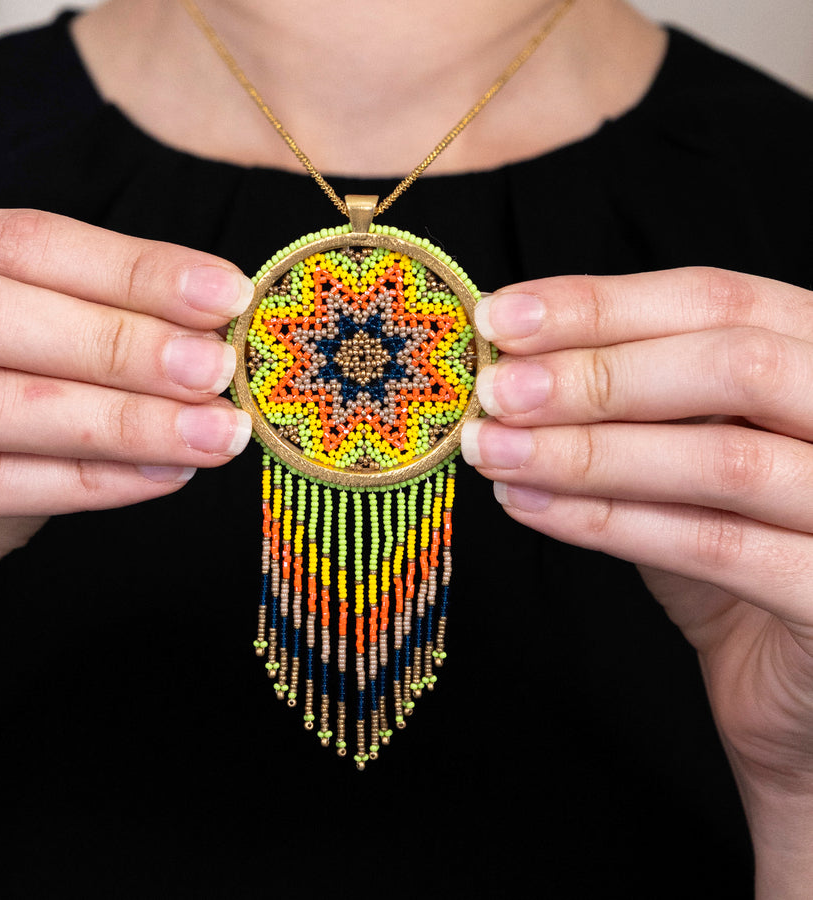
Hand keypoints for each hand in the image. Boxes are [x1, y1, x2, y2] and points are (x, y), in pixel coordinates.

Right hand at [0, 209, 252, 703]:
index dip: (131, 267)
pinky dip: (79, 480)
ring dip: (120, 418)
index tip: (227, 294)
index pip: (16, 244)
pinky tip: (159, 478)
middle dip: (120, 340)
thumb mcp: (29, 390)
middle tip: (220, 370)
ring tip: (213, 434)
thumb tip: (207, 340)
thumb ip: (91, 357)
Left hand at [460, 267, 812, 896]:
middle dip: (596, 373)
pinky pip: (717, 547)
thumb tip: (514, 371)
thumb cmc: (741, 548)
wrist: (799, 682)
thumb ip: (631, 410)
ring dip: (585, 450)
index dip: (601, 303)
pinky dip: (610, 522)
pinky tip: (530, 506)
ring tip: (491, 449)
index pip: (718, 299)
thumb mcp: (688, 456)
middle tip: (495, 389)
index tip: (503, 315)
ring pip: (722, 459)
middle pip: (732, 363)